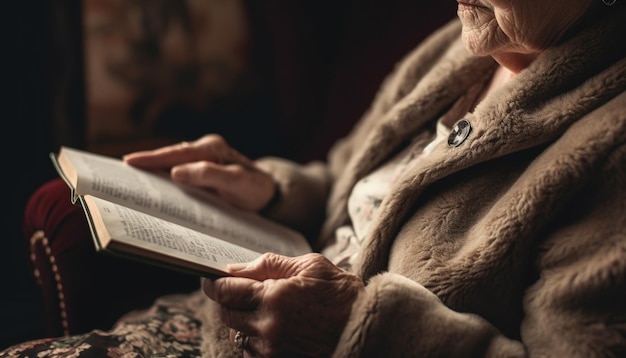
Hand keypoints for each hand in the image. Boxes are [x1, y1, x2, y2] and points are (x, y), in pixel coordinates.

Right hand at [123, 134, 275, 210]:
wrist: (269, 194)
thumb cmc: (255, 189)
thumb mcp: (238, 184)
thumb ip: (211, 176)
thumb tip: (176, 172)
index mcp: (212, 148)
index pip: (177, 153)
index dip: (153, 158)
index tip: (130, 162)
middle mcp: (205, 149)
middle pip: (169, 155)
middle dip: (146, 162)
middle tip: (120, 171)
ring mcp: (202, 157)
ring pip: (171, 162)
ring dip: (152, 170)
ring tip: (128, 179)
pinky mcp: (200, 168)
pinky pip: (177, 170)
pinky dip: (163, 176)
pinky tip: (151, 186)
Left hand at [202, 253, 363, 356]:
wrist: (370, 327)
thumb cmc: (341, 292)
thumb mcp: (309, 266)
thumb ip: (267, 265)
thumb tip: (232, 269)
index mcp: (275, 297)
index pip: (226, 291)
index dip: (214, 284)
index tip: (211, 279)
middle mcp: (270, 327)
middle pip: (227, 315)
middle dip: (230, 302)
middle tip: (243, 292)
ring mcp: (274, 350)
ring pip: (239, 335)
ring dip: (245, 322)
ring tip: (270, 311)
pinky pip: (253, 353)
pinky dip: (257, 340)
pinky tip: (277, 329)